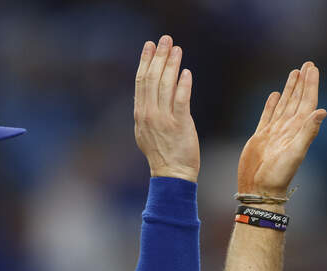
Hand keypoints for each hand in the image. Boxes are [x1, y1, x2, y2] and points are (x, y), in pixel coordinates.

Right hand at [134, 35, 199, 182]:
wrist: (172, 174)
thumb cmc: (163, 154)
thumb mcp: (146, 131)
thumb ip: (147, 112)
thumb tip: (149, 95)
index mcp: (140, 114)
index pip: (141, 81)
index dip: (146, 61)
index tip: (150, 45)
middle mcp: (149, 114)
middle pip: (152, 78)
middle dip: (159, 56)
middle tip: (165, 40)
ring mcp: (163, 120)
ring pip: (166, 86)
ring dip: (171, 65)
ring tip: (177, 49)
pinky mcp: (179, 125)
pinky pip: (180, 100)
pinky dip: (182, 85)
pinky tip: (186, 72)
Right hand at [237, 62, 326, 195]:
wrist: (259, 190)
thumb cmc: (277, 175)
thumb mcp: (295, 153)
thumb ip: (308, 132)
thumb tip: (322, 111)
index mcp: (298, 129)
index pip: (307, 101)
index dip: (311, 84)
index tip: (313, 68)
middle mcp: (288, 129)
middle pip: (298, 99)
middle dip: (302, 82)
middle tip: (307, 64)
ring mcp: (275, 132)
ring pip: (284, 104)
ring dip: (290, 89)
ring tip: (293, 73)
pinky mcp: (261, 137)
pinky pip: (268, 115)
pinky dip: (272, 104)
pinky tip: (275, 95)